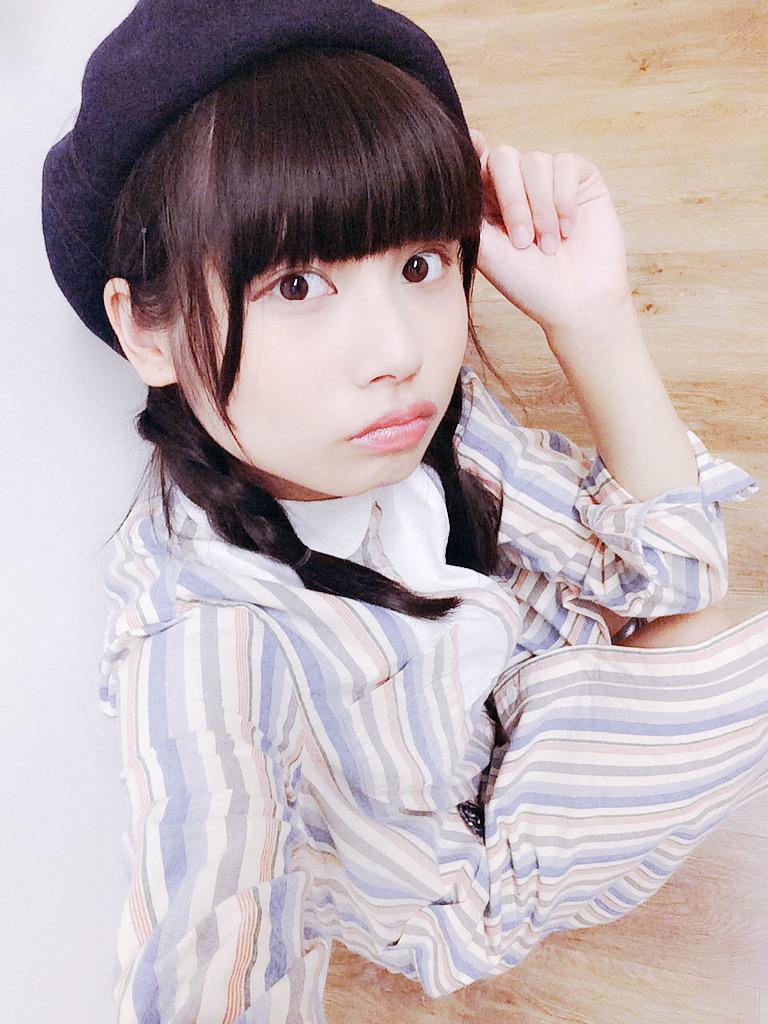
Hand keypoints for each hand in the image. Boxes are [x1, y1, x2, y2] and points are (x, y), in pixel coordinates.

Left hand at [468, 129, 633, 339]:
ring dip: (541, 209)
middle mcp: (519, 187)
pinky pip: (566, 165)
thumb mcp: (486, 250)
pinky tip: (567, 230)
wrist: (576, 302)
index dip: (472, 152)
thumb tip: (451, 174)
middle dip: (513, 199)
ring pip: (536, 162)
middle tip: (523, 241)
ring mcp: (550, 181)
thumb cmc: (528, 284)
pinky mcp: (582, 180)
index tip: (471, 144)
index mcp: (490, 202)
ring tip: (548, 246)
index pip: (478, 163)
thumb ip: (468, 211)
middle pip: (504, 157)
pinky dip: (564, 200)